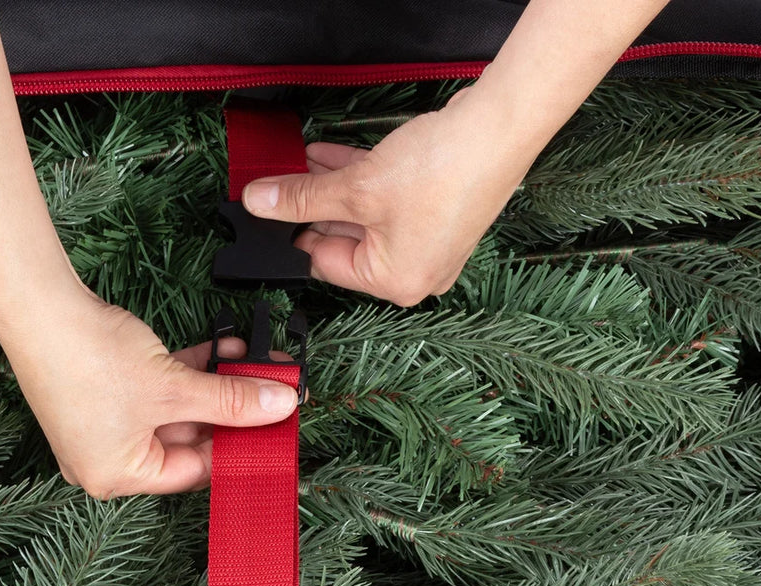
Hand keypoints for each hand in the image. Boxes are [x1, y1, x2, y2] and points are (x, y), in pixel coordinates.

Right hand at [0, 287, 300, 499]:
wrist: (36, 305)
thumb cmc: (85, 359)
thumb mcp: (172, 387)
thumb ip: (230, 400)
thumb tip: (278, 406)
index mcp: (117, 475)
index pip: (193, 471)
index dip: (237, 447)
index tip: (273, 429)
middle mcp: (107, 457)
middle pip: (187, 438)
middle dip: (231, 408)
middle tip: (272, 391)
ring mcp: (104, 423)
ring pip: (176, 409)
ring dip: (215, 384)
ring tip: (253, 360)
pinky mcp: (104, 390)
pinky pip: (157, 389)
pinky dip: (188, 371)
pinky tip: (221, 348)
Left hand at [240, 80, 533, 306]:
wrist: (501, 128)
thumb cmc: (443, 170)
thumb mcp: (356, 187)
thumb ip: (302, 198)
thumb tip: (259, 202)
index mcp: (393, 283)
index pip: (324, 263)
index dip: (293, 233)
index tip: (268, 210)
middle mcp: (414, 272)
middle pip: (345, 240)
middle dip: (312, 206)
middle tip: (279, 181)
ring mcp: (430, 244)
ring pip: (365, 217)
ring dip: (331, 188)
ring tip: (298, 161)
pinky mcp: (439, 213)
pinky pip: (387, 203)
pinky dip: (360, 181)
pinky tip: (327, 156)